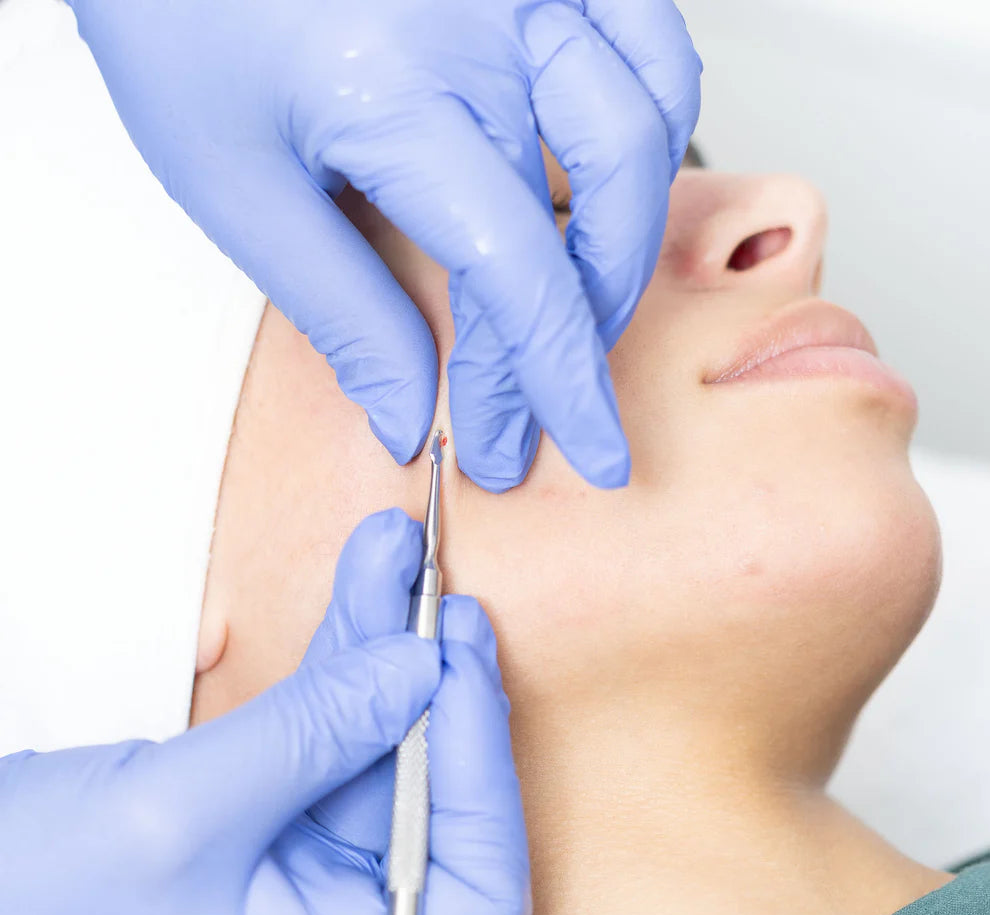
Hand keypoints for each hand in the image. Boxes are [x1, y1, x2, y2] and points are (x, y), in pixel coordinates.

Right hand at [0, 509, 528, 914]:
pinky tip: (360, 594)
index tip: (456, 662)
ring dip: (385, 648)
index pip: (475, 881)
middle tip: (437, 593)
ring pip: (381, 745)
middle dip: (432, 681)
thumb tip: (417, 666)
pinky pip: (330, 733)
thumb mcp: (173, 818)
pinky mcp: (271, 819)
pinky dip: (341, 662)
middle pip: (433, 795)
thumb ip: (311, 735)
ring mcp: (304, 874)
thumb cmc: (24, 913)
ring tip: (392, 561)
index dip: (481, 765)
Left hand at [67, 0, 701, 490]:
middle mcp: (486, 22)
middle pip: (608, 206)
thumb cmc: (178, 22)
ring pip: (650, 123)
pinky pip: (651, 39)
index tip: (570, 448)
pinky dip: (653, 126)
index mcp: (396, 90)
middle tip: (547, 395)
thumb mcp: (234, 186)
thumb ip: (339, 311)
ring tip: (582, 303)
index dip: (551, 382)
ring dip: (631, 236)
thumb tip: (406, 410)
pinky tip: (612, 183)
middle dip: (589, 327)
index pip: (519, 274)